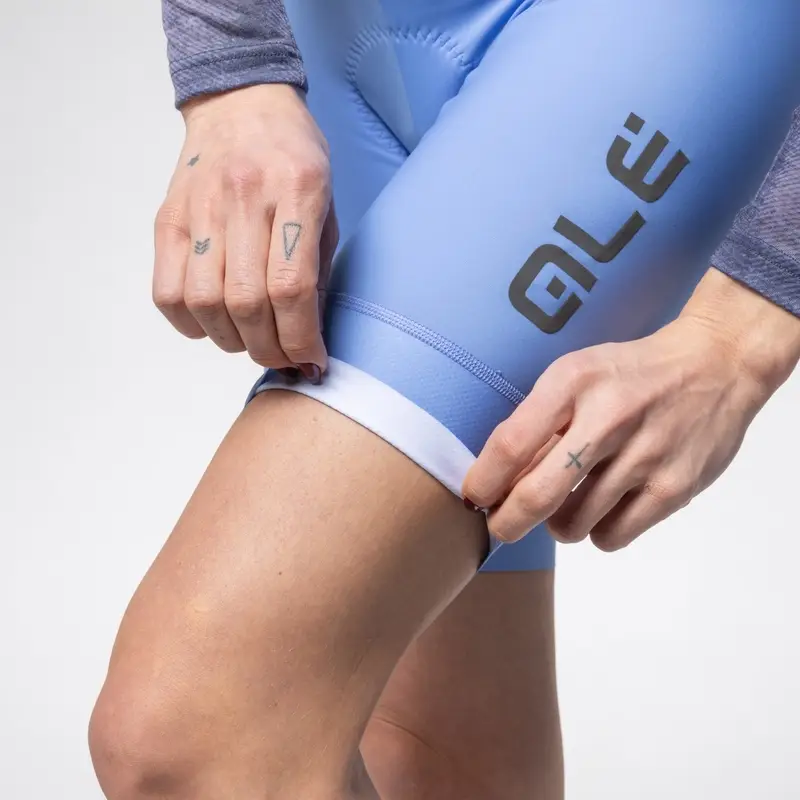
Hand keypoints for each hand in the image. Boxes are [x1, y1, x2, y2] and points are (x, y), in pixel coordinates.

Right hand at [152, 84, 337, 379]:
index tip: (312, 361)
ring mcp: (199, 206)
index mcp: (298, 189)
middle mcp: (244, 196)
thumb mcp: (327, 204)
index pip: (291, 287)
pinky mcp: (167, 218)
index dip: (301, 338)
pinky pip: (167, 292)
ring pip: (205, 302)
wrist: (241, 103)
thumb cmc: (294, 157)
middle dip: (269, 348)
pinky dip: (191, 323)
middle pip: (247, 302)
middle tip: (283, 357)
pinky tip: (215, 322)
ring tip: (251, 341)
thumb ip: (318, 267)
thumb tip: (309, 337)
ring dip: (232, 341)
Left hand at [462, 301, 781, 550]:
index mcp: (574, 382)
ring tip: (570, 502)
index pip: (512, 444)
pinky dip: (598, 532)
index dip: (484, 481)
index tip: (474, 496)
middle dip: (507, 523)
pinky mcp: (675, 487)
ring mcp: (645, 456)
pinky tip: (606, 508)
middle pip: (538, 496)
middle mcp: (609, 418)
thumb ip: (538, 421)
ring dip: (558, 524)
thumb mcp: (576, 374)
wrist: (715, 364)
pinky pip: (612, 537)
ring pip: (572, 525)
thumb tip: (496, 478)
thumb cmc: (628, 373)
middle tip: (501, 526)